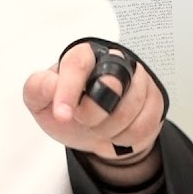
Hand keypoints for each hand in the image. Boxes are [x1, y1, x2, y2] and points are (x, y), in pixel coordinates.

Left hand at [23, 41, 164, 162]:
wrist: (93, 131)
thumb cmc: (68, 110)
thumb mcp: (41, 101)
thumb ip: (37, 88)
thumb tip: (50, 84)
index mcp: (83, 55)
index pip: (78, 64)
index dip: (69, 91)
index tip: (62, 115)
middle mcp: (114, 61)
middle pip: (110, 84)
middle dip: (92, 113)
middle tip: (82, 120)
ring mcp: (138, 79)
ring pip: (129, 108)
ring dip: (107, 129)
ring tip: (98, 126)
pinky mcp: (154, 100)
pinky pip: (144, 125)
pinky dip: (125, 138)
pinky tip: (116, 132)